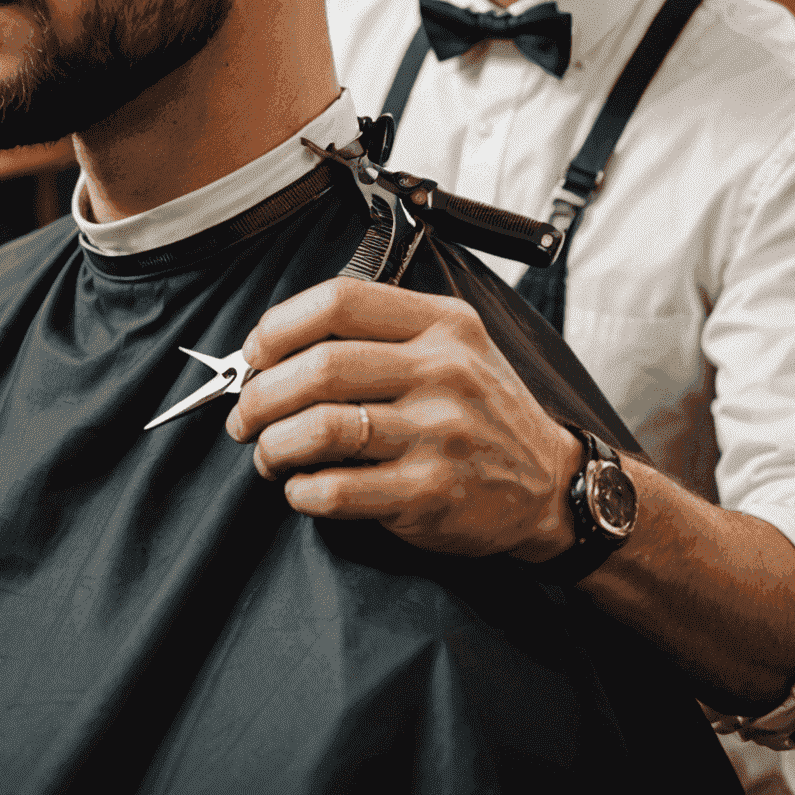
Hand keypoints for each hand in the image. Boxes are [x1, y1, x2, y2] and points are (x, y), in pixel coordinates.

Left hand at [225, 277, 582, 559]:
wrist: (550, 485)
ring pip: (321, 428)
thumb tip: (277, 349)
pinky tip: (302, 489)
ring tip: (268, 455)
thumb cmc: (484, 412)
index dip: (280, 326)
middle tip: (244, 416)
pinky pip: (339, 490)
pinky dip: (302, 491)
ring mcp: (439, 433)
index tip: (256, 352)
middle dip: (262, 394)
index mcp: (441, 324)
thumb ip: (380, 335)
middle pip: (320, 367)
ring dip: (274, 446)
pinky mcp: (432, 492)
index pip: (339, 301)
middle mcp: (443, 371)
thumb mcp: (453, 346)